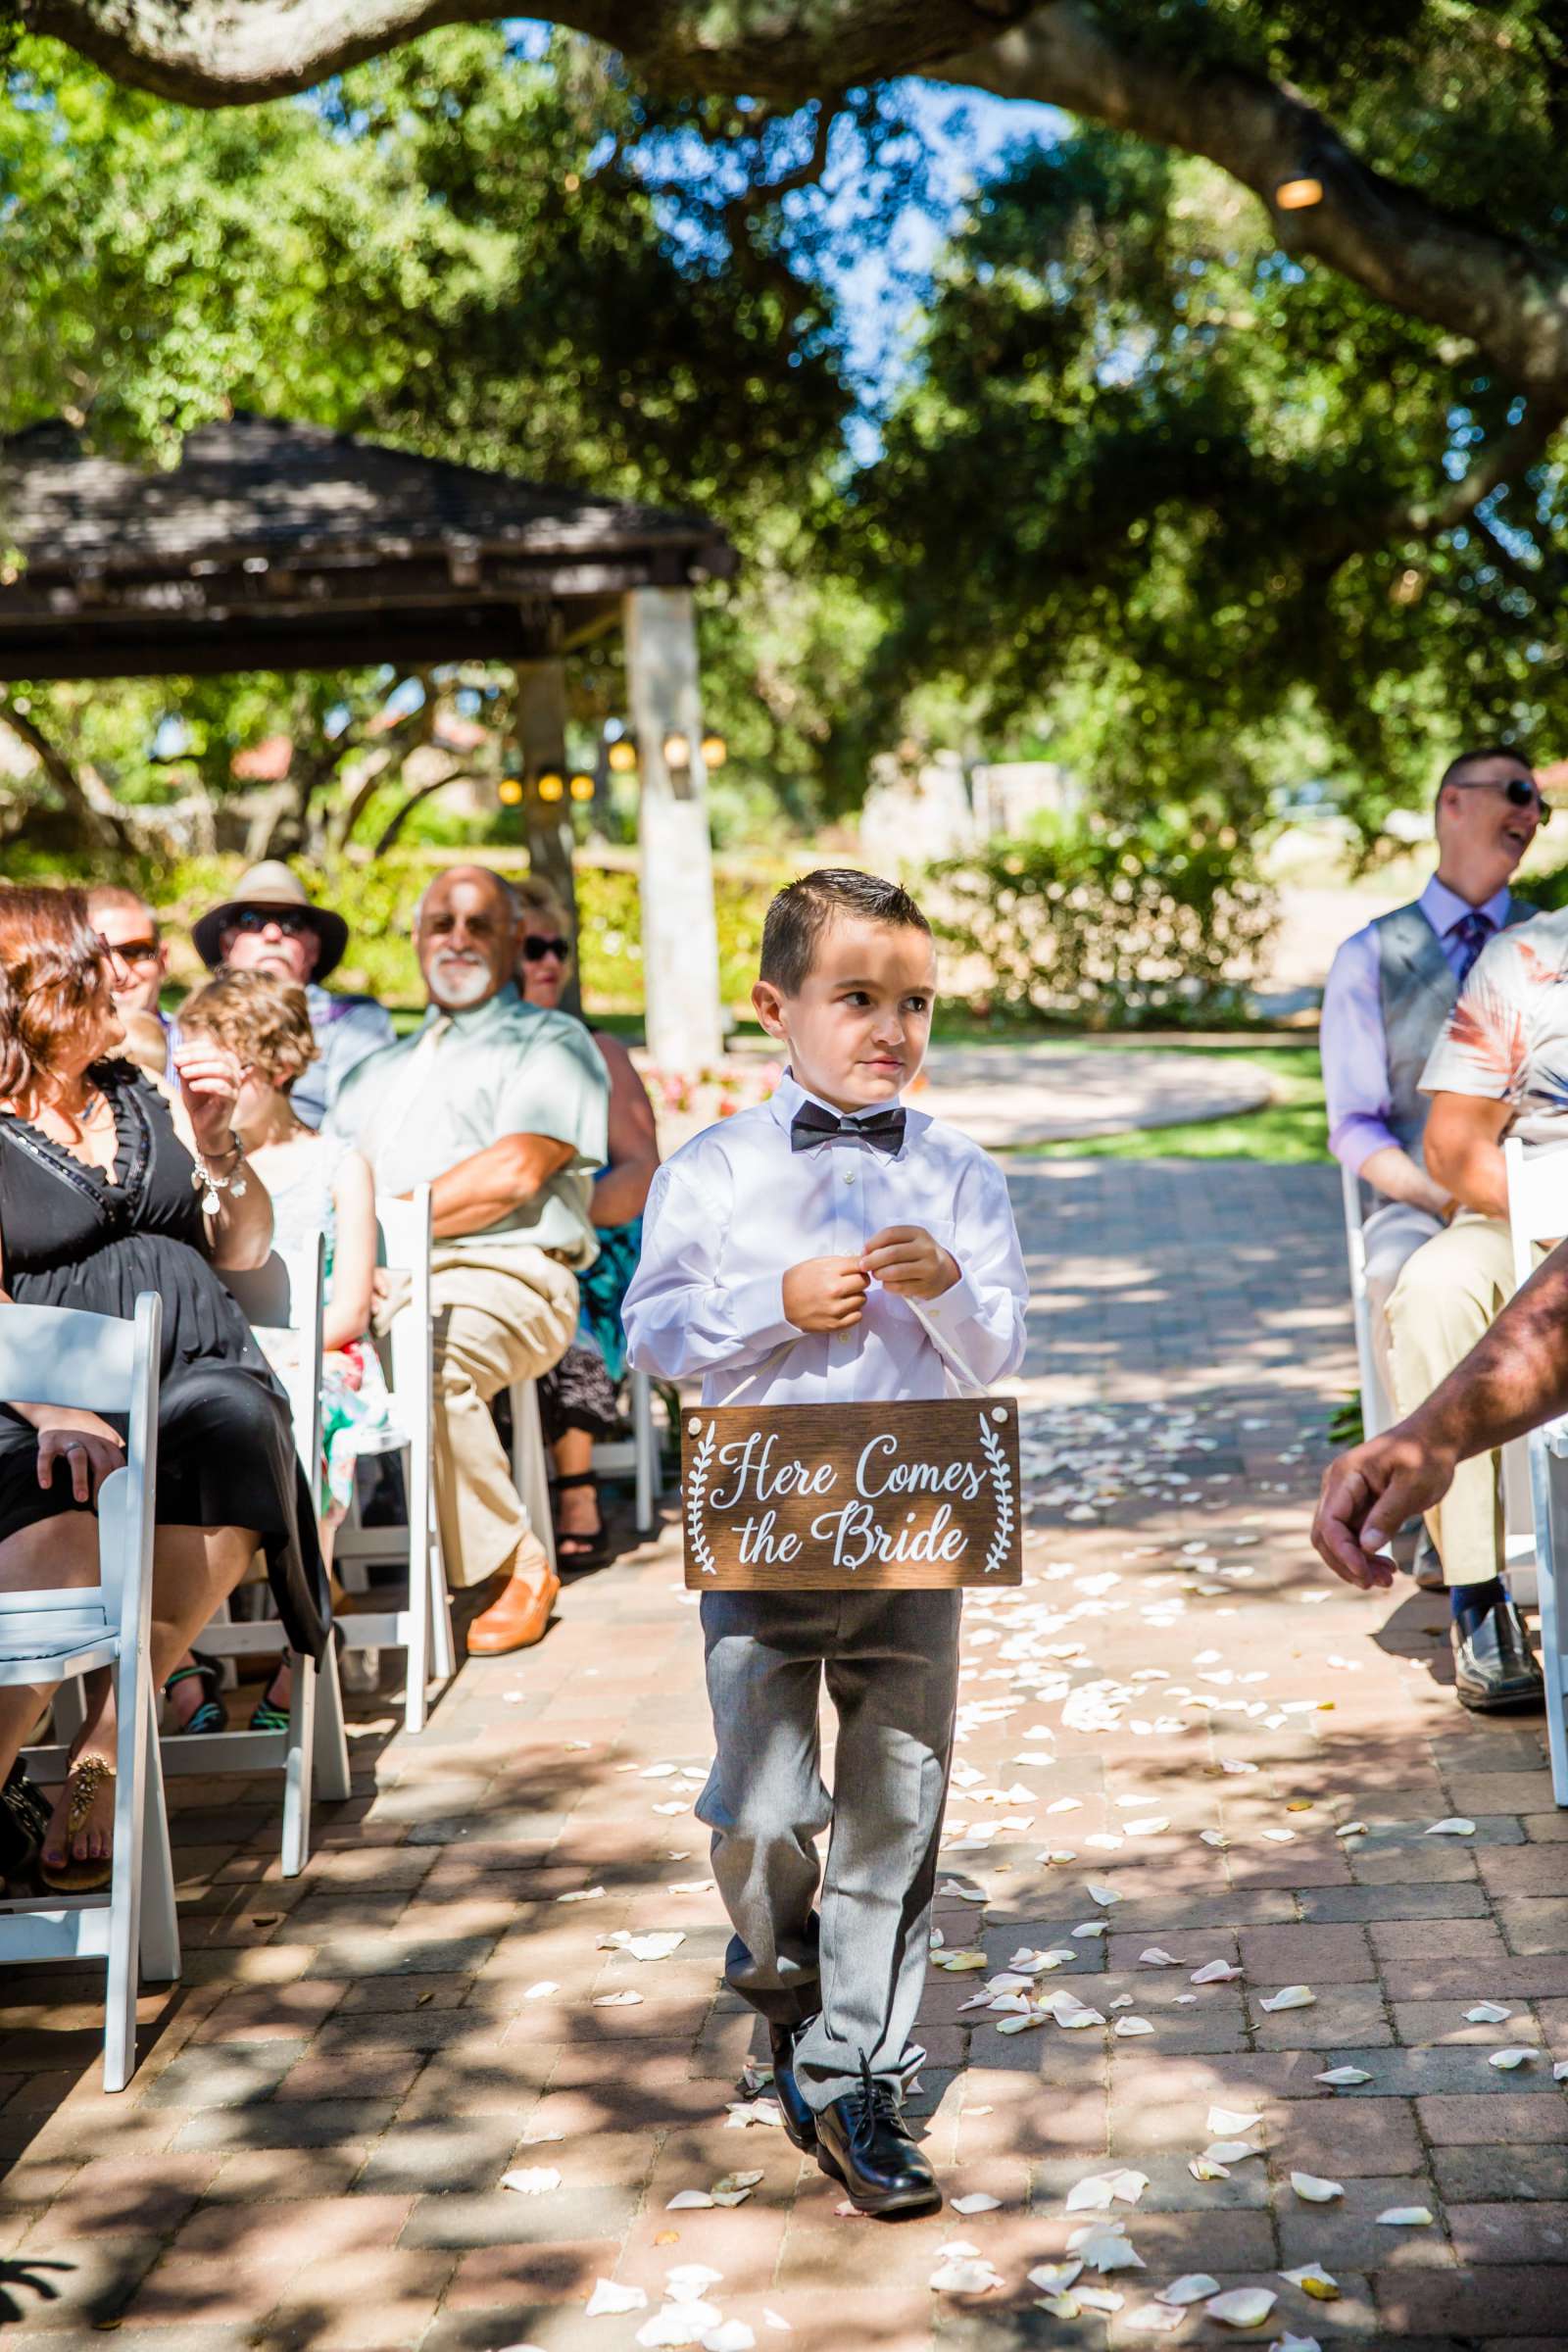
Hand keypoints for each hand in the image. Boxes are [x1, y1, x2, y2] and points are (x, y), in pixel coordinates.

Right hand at [34, 1410, 123, 1504]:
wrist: (60, 1412)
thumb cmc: (86, 1433)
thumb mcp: (104, 1440)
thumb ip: (114, 1456)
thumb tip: (126, 1482)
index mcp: (105, 1442)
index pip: (117, 1463)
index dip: (117, 1483)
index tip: (115, 1501)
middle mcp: (90, 1439)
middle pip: (101, 1462)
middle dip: (102, 1485)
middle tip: (99, 1505)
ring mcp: (70, 1439)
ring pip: (78, 1458)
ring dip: (80, 1479)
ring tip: (81, 1498)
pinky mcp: (50, 1441)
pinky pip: (47, 1456)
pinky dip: (45, 1470)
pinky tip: (46, 1485)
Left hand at [172, 1040, 243, 1156]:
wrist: (204, 1128)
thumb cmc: (198, 1103)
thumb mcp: (188, 1081)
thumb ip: (185, 1068)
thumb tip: (177, 1056)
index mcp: (224, 1065)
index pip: (211, 1048)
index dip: (193, 1047)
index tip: (176, 1052)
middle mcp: (232, 1073)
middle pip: (217, 1055)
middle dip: (194, 1056)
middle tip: (176, 1060)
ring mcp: (234, 1087)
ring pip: (222, 1069)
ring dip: (200, 1068)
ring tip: (182, 1073)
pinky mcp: (231, 1101)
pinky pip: (222, 1087)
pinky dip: (205, 1084)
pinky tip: (192, 1086)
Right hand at [783, 1255, 869, 1332]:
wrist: (780, 1303)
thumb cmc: (797, 1281)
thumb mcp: (815, 1264)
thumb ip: (839, 1262)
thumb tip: (861, 1262)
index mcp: (830, 1272)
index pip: (860, 1265)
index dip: (860, 1266)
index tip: (857, 1269)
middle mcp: (834, 1290)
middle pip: (864, 1282)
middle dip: (859, 1281)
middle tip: (849, 1283)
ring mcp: (835, 1309)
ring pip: (862, 1300)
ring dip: (855, 1297)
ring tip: (842, 1296)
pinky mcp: (835, 1324)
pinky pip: (858, 1316)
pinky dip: (852, 1312)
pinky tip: (842, 1308)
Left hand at [862, 1224, 959, 1300]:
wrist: (944, 1272)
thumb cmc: (918, 1255)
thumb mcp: (909, 1241)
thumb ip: (888, 1243)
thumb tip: (864, 1253)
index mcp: (919, 1234)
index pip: (890, 1234)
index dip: (873, 1242)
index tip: (863, 1251)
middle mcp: (926, 1249)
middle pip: (892, 1253)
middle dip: (872, 1260)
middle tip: (863, 1266)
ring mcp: (928, 1268)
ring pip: (895, 1272)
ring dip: (879, 1274)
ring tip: (876, 1274)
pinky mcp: (926, 1286)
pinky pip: (900, 1287)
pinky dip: (887, 1286)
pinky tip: (886, 1283)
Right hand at [1311, 1424, 1458, 1590]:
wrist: (1435, 1438)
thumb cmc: (1426, 1455)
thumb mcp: (1414, 1486)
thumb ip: (1389, 1515)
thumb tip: (1366, 1547)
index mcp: (1345, 1475)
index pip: (1329, 1522)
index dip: (1343, 1553)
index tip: (1366, 1575)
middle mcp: (1337, 1486)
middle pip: (1325, 1536)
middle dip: (1347, 1564)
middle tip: (1379, 1584)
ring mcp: (1345, 1496)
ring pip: (1338, 1540)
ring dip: (1357, 1564)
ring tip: (1388, 1580)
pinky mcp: (1357, 1506)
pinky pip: (1353, 1537)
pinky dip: (1366, 1555)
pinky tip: (1386, 1566)